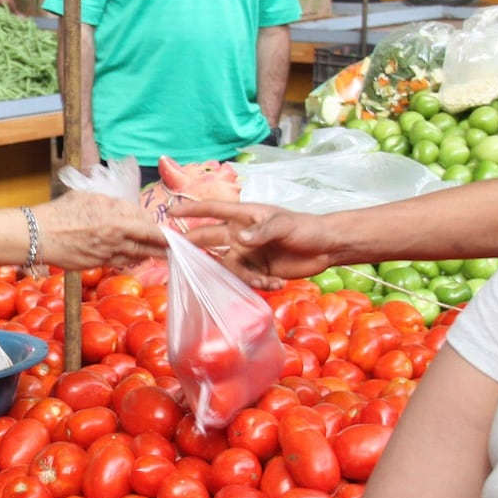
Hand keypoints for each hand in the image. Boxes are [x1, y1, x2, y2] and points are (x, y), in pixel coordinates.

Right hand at [37, 190, 168, 271]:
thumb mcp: (90, 197)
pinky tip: (134, 256)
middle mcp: (116, 238)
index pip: (148, 224)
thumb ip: (113, 204)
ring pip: (136, 255)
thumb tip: (127, 209)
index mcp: (117, 218)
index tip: (168, 230)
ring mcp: (107, 253)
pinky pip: (119, 261)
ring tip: (161, 253)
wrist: (39, 235)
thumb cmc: (61, 212)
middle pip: (148, 243)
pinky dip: (130, 258)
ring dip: (150, 254)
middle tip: (177, 246)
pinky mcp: (97, 264)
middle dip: (164, 245)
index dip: (159, 228)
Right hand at [171, 200, 338, 289]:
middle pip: (208, 240)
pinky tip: (277, 284)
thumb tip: (241, 240)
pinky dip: (259, 285)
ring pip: (227, 268)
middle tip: (177, 259)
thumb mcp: (286, 225)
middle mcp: (240, 235)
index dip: (191, 211)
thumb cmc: (307, 228)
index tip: (170, 213)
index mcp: (244, 217)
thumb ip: (263, 231)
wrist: (328, 248)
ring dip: (242, 278)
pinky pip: (245, 281)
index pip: (213, 211)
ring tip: (265, 281)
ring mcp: (247, 254)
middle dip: (193, 249)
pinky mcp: (256, 271)